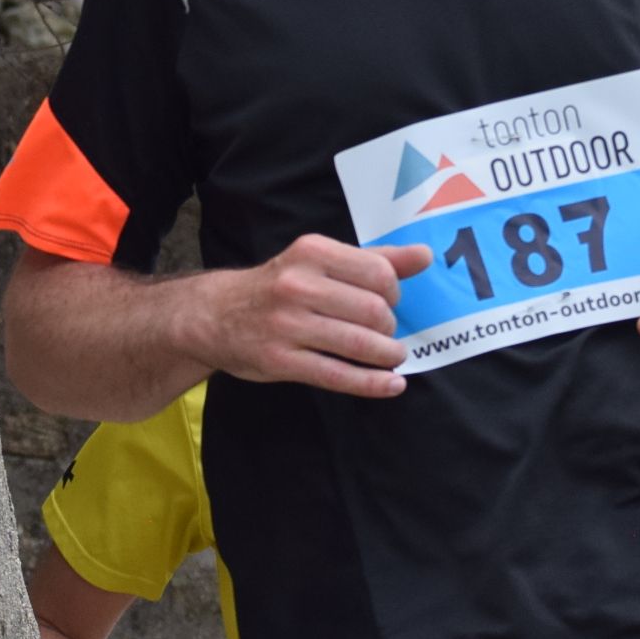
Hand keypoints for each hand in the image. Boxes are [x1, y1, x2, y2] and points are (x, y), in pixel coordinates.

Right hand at [191, 234, 429, 397]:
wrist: (215, 315)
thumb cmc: (279, 286)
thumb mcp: (320, 261)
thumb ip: (374, 259)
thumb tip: (424, 256)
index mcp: (312, 253)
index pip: (378, 273)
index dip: (395, 293)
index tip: (390, 302)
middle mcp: (298, 286)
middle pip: (373, 311)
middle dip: (390, 327)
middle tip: (387, 333)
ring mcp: (287, 325)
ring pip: (359, 344)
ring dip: (388, 355)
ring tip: (393, 357)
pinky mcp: (280, 361)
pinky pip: (337, 375)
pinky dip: (372, 383)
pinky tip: (391, 385)